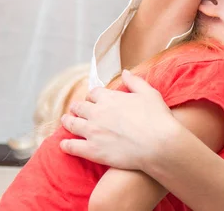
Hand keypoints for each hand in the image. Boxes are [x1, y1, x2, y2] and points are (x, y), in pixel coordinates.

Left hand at [60, 70, 177, 170]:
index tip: (94, 98)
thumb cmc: (157, 118)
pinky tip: (64, 144)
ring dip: (67, 121)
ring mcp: (92, 132)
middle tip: (75, 109)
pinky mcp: (92, 150)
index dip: (93, 95)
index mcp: (110, 98)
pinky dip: (66, 145)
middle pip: (80, 107)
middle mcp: (97, 112)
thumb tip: (125, 72)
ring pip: (72, 124)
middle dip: (77, 107)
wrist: (159, 144)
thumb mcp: (150, 93)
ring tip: (66, 121)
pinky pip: (71, 146)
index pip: (94, 93)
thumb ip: (135, 81)